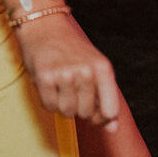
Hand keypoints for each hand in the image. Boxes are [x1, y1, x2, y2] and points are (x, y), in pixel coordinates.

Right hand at [14, 15, 120, 130]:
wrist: (44, 27)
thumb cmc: (72, 52)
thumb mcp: (95, 69)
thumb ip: (106, 99)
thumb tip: (112, 129)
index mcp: (103, 68)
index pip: (110, 111)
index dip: (102, 118)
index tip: (95, 111)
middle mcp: (86, 71)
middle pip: (86, 114)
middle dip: (78, 106)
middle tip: (72, 88)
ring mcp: (65, 74)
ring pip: (67, 112)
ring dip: (62, 104)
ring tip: (60, 85)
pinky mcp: (45, 77)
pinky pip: (50, 106)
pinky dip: (49, 100)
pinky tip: (50, 84)